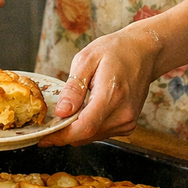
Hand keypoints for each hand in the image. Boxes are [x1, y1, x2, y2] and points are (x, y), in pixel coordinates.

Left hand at [40, 24, 161, 146]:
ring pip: (93, 136)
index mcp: (111, 95)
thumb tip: (61, 112)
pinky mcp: (128, 124)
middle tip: (49, 122)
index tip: (44, 137)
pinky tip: (86, 109)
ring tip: (69, 110)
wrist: (143, 52)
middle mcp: (122, 113)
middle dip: (65, 132)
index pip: (84, 127)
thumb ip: (73, 87)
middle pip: (86, 135)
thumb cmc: (115, 50)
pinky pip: (102, 132)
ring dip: (77, 129)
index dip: (61, 135)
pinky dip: (89, 126)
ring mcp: (128, 121)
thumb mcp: (87, 59)